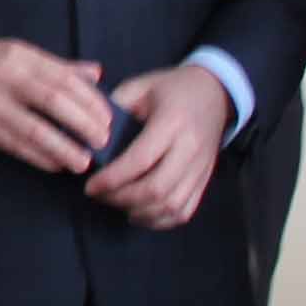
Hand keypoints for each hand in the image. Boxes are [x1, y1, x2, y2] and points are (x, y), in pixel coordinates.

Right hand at [0, 39, 107, 174]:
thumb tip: (96, 74)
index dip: (91, 101)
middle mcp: (6, 76)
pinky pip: (16, 145)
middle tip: (103, 142)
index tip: (108, 118)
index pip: (65, 78)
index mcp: (20, 56)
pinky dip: (39, 157)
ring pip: (36, 129)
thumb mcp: (17, 55)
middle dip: (84, 125)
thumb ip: (57, 66)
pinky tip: (56, 164)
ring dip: (64, 148)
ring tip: (84, 162)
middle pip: (54, 102)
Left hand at [89, 65, 231, 230]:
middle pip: (156, 189)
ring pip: (171, 205)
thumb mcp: (142, 85)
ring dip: (139, 211)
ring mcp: (200, 168)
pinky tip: (138, 213)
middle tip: (99, 195)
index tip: (91, 185)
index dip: (113, 178)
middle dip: (121, 198)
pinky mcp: (204, 180)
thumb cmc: (173, 88)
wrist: (215, 92)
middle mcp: (190, 149)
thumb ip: (116, 105)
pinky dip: (160, 220)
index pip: (141, 160)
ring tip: (115, 203)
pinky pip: (184, 211)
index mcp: (172, 122)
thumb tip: (90, 132)